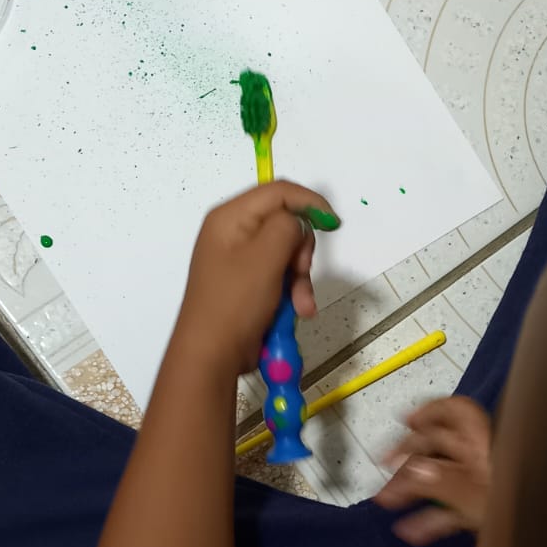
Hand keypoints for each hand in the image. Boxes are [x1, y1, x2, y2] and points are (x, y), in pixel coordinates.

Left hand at [172, 181, 336, 376]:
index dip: (310, 202)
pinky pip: (280, 276)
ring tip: (300, 305)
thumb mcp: (265, 256)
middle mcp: (233, 232)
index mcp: (230, 217)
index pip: (278, 192)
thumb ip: (288, 227)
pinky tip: (296, 312)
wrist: (211, 355)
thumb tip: (297, 224)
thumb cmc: (236, 302)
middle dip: (301, 251)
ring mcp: (241, 259)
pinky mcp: (249, 283)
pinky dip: (292, 292)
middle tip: (301, 272)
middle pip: (285, 223)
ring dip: (300, 279)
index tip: (334, 224)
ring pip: (287, 254)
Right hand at [374, 396, 491, 543]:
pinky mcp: (488, 511)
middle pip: (442, 445)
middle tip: (382, 469)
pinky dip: (431, 516)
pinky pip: (454, 507)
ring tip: (386, 502)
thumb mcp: (473, 495)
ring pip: (444, 476)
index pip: (456, 412)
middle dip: (407, 457)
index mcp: (486, 444)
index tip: (405, 422)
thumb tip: (408, 469)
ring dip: (412, 487)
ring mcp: (487, 484)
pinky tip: (411, 532)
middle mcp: (486, 458)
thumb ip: (438, 481)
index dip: (429, 412)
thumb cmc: (522, 512)